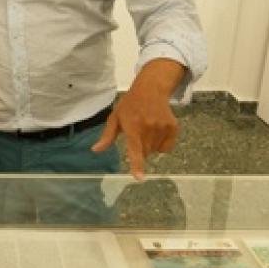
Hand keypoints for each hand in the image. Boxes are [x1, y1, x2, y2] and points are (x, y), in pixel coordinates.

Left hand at [91, 60, 184, 179]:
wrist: (151, 89)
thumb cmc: (130, 105)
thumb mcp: (115, 118)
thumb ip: (107, 136)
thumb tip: (95, 150)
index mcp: (133, 127)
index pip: (135, 149)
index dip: (137, 165)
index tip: (139, 177)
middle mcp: (149, 128)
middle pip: (145, 153)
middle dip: (140, 149)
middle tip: (137, 133)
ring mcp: (162, 128)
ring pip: (155, 151)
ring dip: (150, 146)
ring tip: (147, 129)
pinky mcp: (173, 128)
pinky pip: (166, 147)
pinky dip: (162, 144)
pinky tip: (157, 131)